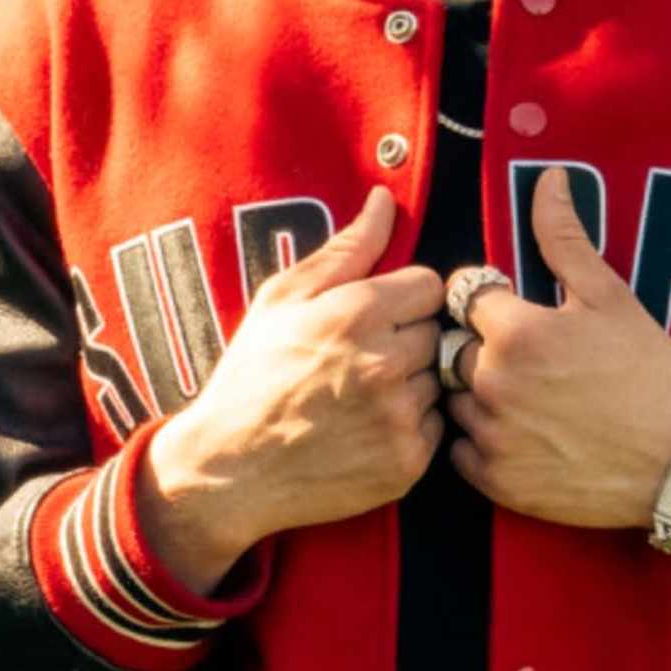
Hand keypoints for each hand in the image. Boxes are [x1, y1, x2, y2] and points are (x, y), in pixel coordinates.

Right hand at [141, 189, 443, 586]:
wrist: (232, 469)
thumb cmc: (251, 376)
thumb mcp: (282, 299)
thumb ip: (345, 248)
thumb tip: (384, 200)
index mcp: (357, 313)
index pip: (430, 285)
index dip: (403, 297)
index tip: (374, 316)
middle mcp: (385, 363)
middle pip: (436, 331)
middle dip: (406, 339)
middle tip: (359, 359)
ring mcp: (399, 416)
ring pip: (438, 379)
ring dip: (411, 383)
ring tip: (360, 396)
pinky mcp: (408, 461)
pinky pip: (435, 425)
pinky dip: (410, 425)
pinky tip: (367, 428)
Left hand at [450, 169, 670, 566]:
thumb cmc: (649, 374)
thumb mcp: (611, 297)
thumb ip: (565, 238)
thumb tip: (548, 179)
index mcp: (514, 332)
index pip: (463, 295)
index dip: (490, 300)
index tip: (519, 313)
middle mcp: (492, 384)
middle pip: (453, 348)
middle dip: (482, 348)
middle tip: (534, 362)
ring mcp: (491, 437)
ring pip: (454, 400)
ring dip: (478, 395)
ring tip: (531, 400)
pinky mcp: (496, 482)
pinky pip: (461, 452)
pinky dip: (482, 443)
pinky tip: (525, 435)